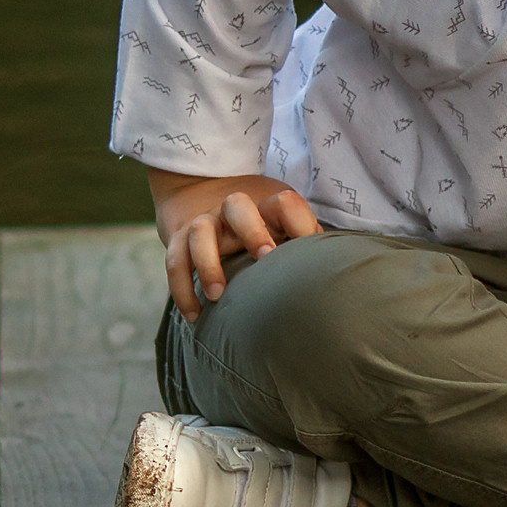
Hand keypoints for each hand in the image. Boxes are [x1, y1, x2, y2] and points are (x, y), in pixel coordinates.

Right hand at [147, 168, 322, 320]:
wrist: (200, 189)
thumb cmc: (258, 219)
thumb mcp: (282, 221)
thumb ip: (305, 241)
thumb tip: (331, 274)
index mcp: (266, 204)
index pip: (286, 204)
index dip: (299, 223)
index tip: (307, 246)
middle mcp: (233, 209)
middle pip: (238, 206)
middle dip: (252, 230)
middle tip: (266, 257)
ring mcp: (205, 222)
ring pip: (200, 232)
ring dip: (208, 263)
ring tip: (218, 296)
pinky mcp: (178, 239)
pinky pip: (174, 262)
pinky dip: (181, 290)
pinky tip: (194, 316)